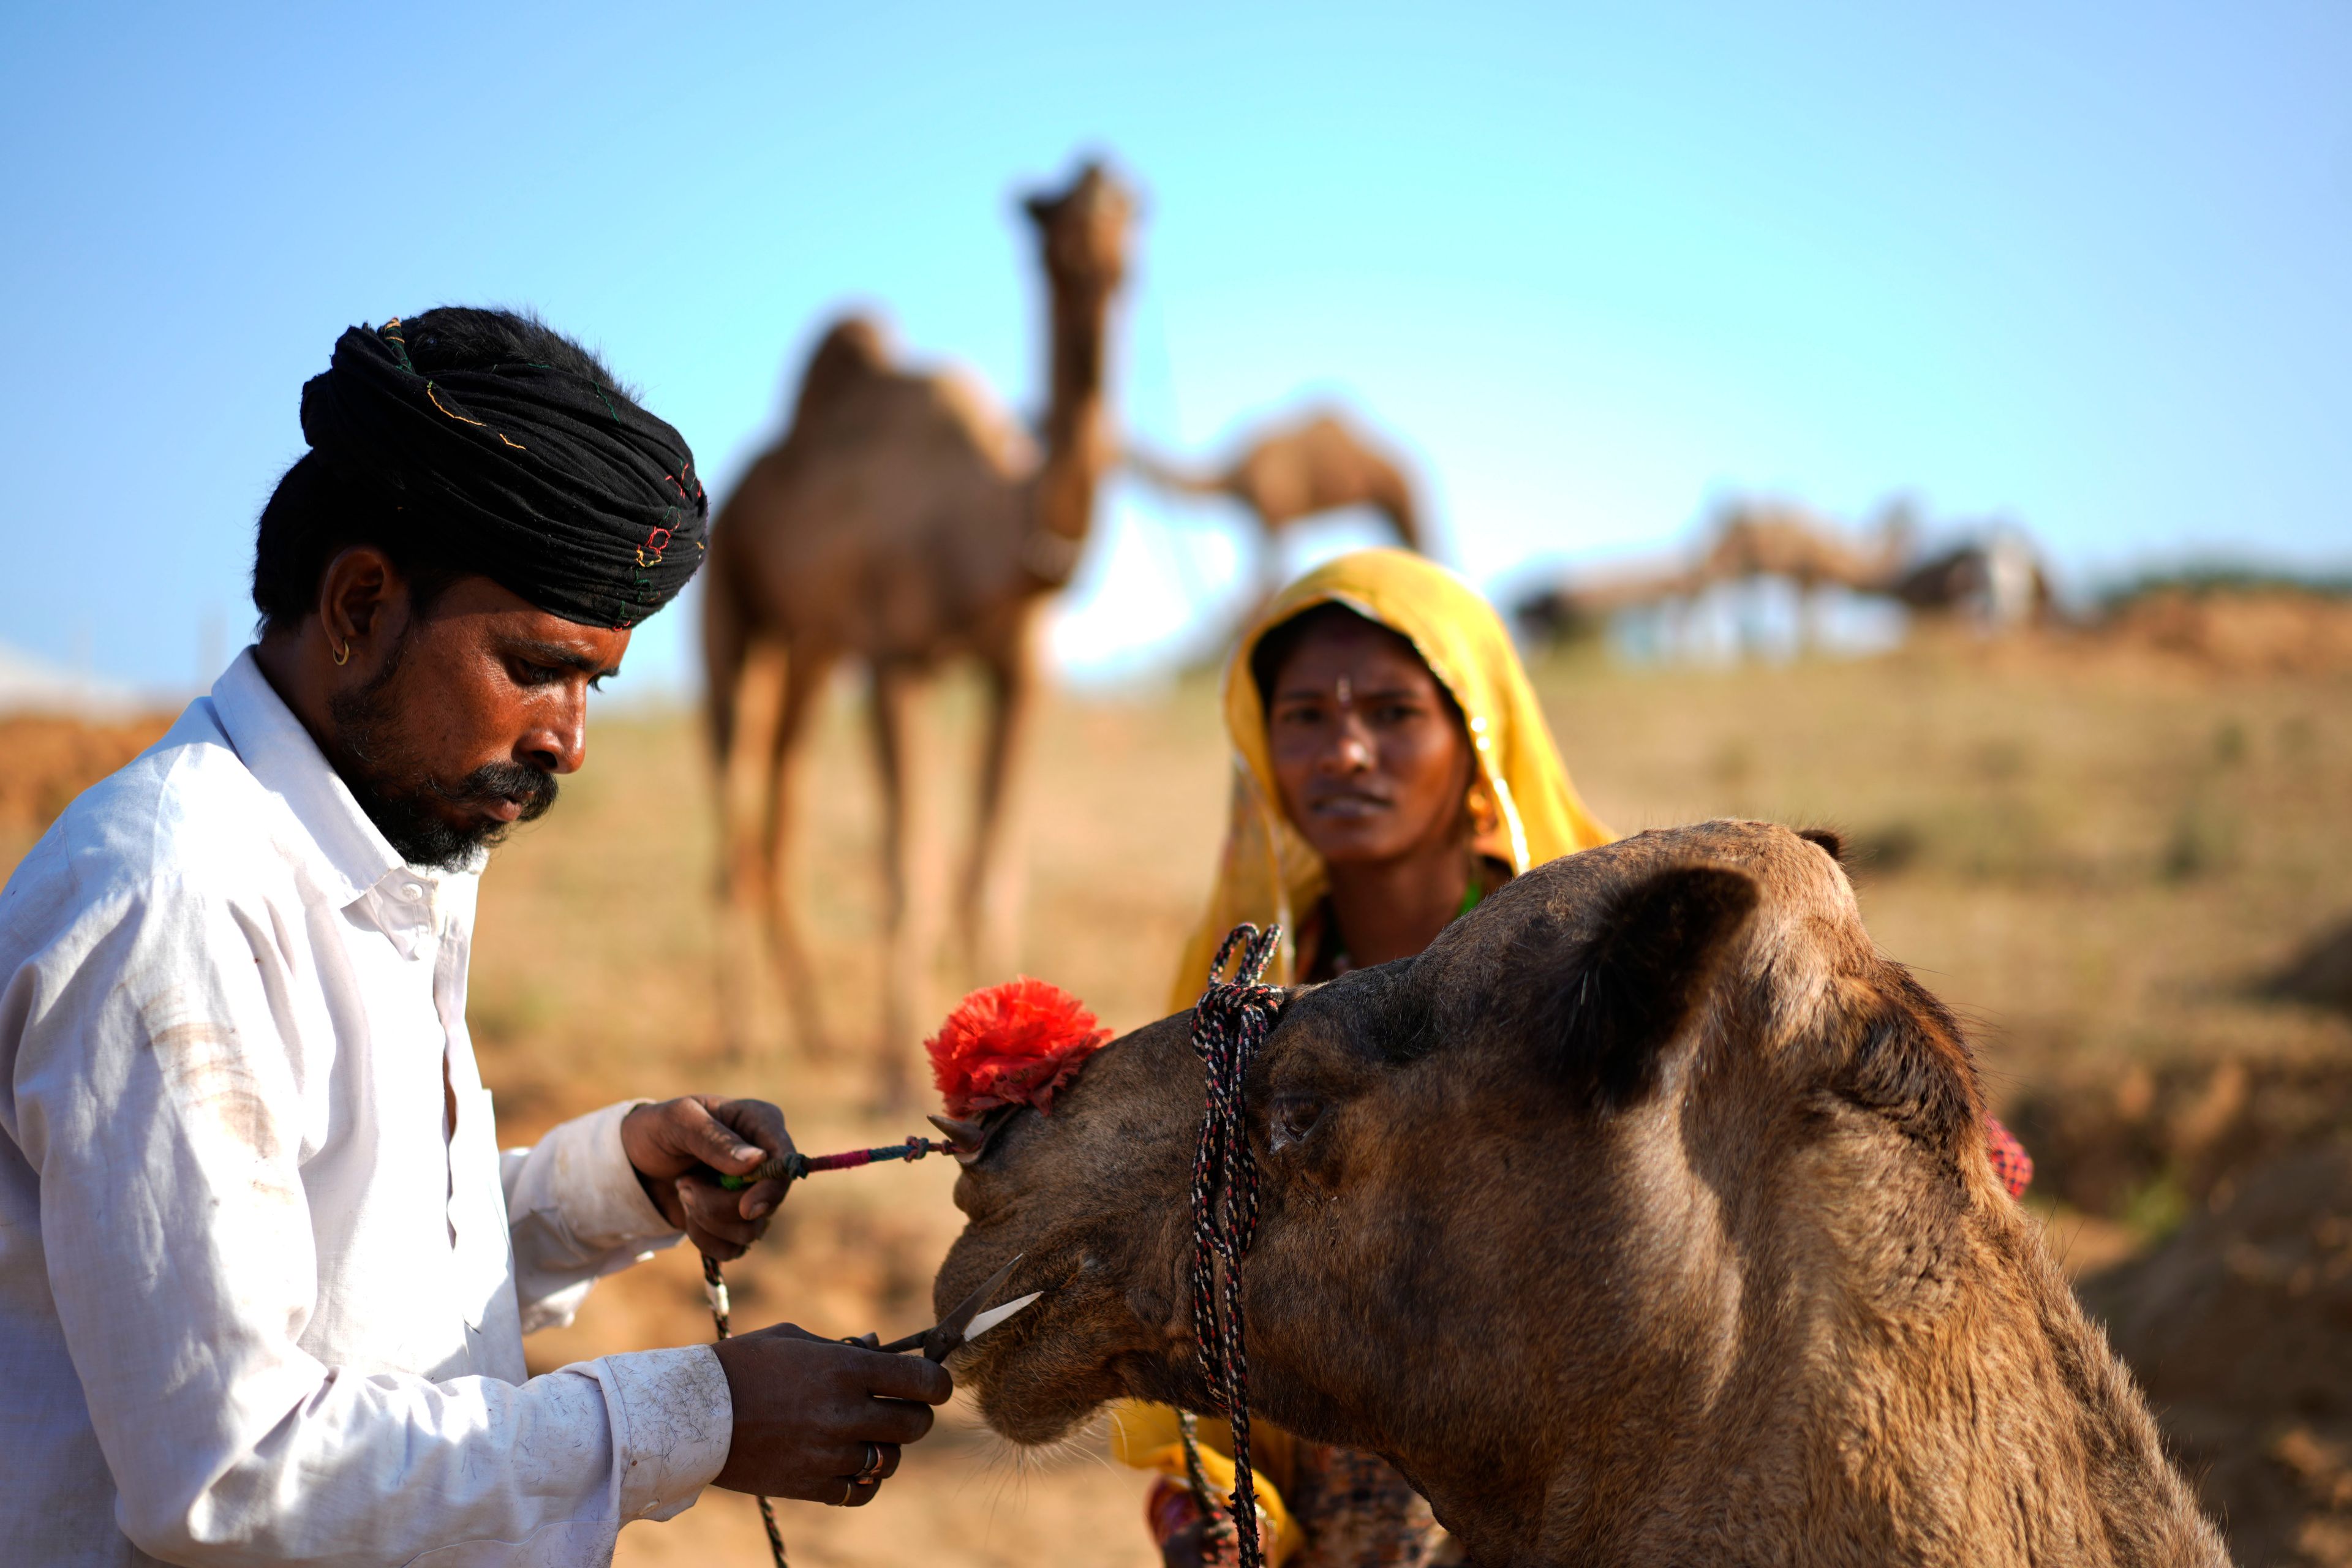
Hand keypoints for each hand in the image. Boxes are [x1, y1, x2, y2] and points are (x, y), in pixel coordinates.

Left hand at [619, 1095, 792, 1258]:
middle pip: (768, 1203)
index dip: (772, 1189)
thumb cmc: (657, 1129)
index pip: (786, 1162)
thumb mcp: (678, 1121)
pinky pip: (734, 1249)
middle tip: (685, 1184)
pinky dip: (704, 1238)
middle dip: (720, 1205)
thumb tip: (757, 1160)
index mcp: (760, 1124)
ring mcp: (753, 1193)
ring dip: (708, 1219)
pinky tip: (688, 1213)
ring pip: (751, 1230)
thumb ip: (715, 1139)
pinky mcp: (735, 1221)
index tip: (746, 1208)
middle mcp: (764, 1161)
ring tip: (684, 1191)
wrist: (633, 1162)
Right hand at [711, 1322, 953, 1503]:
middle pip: (915, 1424)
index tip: (933, 1384)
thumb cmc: (743, 1365)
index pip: (923, 1382)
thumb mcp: (794, 1339)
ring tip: (864, 1435)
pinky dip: (864, 1481)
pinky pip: (861, 1492)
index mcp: (844, 1369)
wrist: (691, 1414)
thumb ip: (844, 1347)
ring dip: (886, 1448)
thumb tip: (880, 1347)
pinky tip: (850, 1464)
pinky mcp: (812, 1486)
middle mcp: (844, 1413)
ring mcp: (829, 1453)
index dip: (937, 1383)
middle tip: (900, 1408)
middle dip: (915, 1415)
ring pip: (890, 1460)